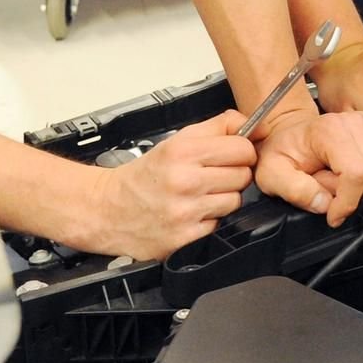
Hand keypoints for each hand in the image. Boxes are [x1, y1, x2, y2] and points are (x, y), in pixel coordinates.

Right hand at [83, 109, 257, 257]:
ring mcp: (185, 212)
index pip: (243, 148)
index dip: (242, 151)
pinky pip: (218, 224)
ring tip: (200, 195)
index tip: (234, 154)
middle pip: (244, 175)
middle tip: (212, 176)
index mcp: (184, 152)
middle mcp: (185, 181)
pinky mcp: (184, 238)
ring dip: (223, 198)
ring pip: (235, 201)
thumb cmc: (145, 175)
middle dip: (233, 174)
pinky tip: (191, 213)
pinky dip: (208, 219)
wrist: (107, 210)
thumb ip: (218, 127)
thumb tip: (256, 124)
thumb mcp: (178, 140)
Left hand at [253, 104, 362, 226]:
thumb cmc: (285, 152)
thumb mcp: (272, 175)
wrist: (293, 133)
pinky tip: (357, 168)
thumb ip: (295, 191)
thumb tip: (324, 204)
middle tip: (329, 184)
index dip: (346, 203)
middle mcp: (357, 123)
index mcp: (330, 130)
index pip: (357, 174)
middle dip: (353, 192)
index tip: (332, 214)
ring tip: (342, 175)